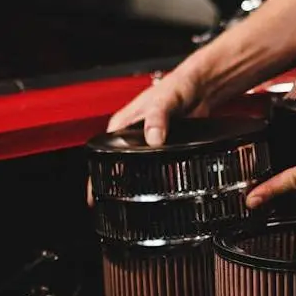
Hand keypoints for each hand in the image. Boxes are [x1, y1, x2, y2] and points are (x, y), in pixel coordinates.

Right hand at [88, 71, 209, 206]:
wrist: (200, 88)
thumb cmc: (177, 86)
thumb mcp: (164, 101)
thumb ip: (157, 118)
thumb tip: (153, 139)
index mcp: (121, 125)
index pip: (101, 156)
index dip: (96, 177)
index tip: (95, 197)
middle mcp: (130, 136)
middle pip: (115, 167)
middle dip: (112, 188)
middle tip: (113, 209)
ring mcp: (145, 144)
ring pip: (134, 170)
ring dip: (133, 186)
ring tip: (132, 207)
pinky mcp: (162, 150)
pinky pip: (153, 169)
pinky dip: (152, 181)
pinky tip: (156, 192)